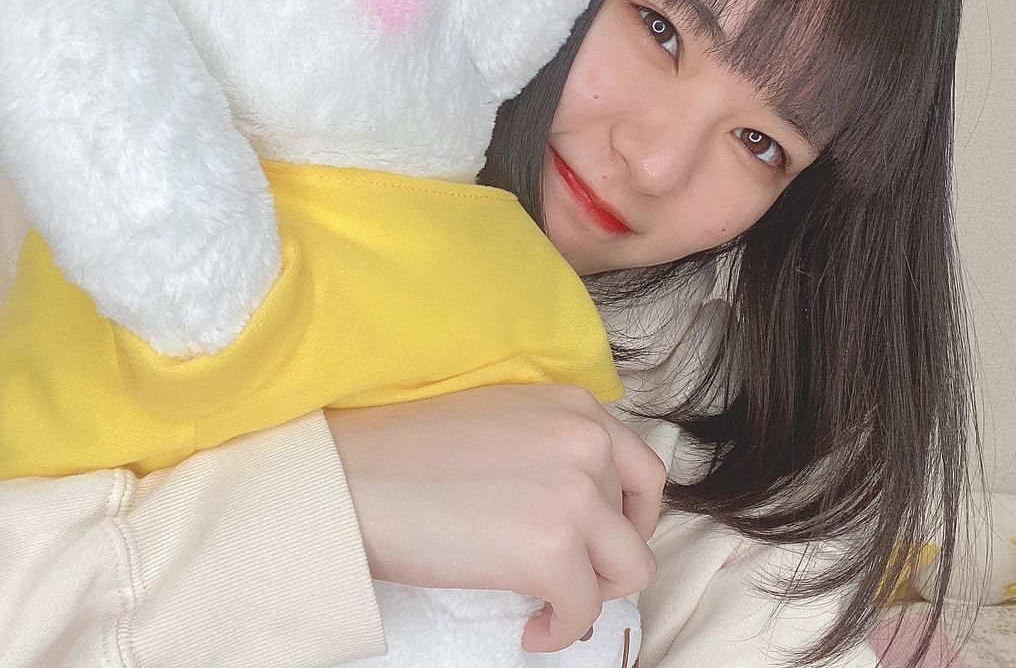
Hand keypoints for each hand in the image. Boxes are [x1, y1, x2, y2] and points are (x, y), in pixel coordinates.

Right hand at [324, 384, 665, 652]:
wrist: (353, 477)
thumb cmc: (409, 451)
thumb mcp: (504, 419)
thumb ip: (553, 444)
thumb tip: (583, 498)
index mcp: (574, 406)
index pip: (643, 468)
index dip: (631, 513)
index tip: (602, 540)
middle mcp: (587, 440)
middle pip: (638, 521)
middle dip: (609, 555)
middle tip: (574, 575)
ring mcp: (574, 493)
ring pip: (629, 569)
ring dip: (594, 593)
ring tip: (551, 603)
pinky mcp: (551, 548)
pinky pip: (585, 611)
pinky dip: (561, 630)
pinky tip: (530, 628)